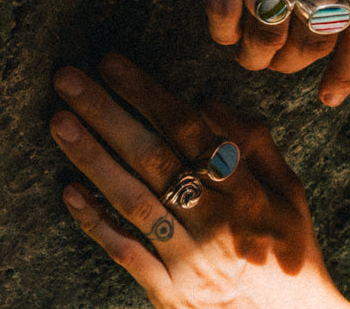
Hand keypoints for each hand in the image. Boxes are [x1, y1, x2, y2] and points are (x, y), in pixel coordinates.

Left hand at [50, 55, 349, 308]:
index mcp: (244, 187)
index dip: (147, 93)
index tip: (113, 63)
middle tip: (68, 78)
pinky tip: (68, 191)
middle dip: (106, 112)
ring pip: (132, 198)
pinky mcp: (168, 292)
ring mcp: (187, 257)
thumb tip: (209, 101)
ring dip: (91, 157)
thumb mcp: (291, 191)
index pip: (187, 128)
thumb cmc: (291, 252)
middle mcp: (212, 218)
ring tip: (58, 121)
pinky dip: (96, 222)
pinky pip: (126, 253)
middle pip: (151, 155)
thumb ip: (256, 143)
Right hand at [180, 0, 349, 106]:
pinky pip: (223, 2)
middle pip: (317, 33)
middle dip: (298, 63)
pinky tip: (221, 27)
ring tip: (249, 53)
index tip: (330, 96)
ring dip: (257, 54)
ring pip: (269, 26)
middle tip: (280, 63)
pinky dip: (221, 28)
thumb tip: (335, 10)